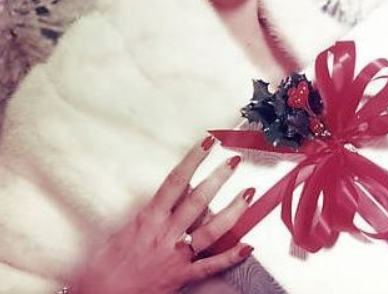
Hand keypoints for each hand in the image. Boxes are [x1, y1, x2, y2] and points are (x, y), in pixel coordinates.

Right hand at [71, 136, 254, 293]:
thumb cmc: (106, 263)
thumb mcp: (126, 227)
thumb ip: (151, 211)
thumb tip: (170, 194)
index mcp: (150, 218)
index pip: (176, 181)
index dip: (193, 160)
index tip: (207, 143)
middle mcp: (166, 234)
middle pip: (198, 200)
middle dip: (218, 178)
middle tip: (234, 161)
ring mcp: (176, 256)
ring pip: (211, 230)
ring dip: (232, 210)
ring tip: (248, 193)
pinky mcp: (182, 277)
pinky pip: (211, 266)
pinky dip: (231, 257)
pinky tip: (248, 246)